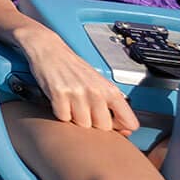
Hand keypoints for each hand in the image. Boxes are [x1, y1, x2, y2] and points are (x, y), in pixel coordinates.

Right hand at [16, 25, 139, 133]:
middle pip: (103, 127)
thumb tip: (126, 129)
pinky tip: (60, 101)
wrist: (49, 50)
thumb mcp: (99, 83)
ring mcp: (78, 93)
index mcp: (110, 89)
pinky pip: (63, 118)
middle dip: (94, 123)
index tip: (114, 126)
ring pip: (82, 125)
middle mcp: (96, 92)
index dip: (121, 128)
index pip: (129, 122)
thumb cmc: (73, 67)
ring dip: (75, 118)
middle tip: (85, 110)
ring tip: (71, 104)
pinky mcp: (59, 94)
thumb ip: (112, 105)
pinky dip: (60, 113)